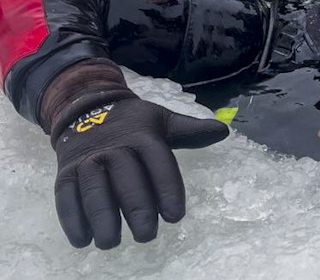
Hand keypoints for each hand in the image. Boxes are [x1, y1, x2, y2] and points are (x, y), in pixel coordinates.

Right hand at [52, 97, 228, 248]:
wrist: (87, 107)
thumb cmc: (133, 123)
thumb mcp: (162, 121)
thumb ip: (190, 131)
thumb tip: (223, 131)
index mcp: (142, 136)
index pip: (158, 163)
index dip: (168, 190)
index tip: (175, 216)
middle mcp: (114, 148)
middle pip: (127, 179)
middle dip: (137, 209)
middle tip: (147, 235)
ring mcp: (87, 160)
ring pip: (94, 190)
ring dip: (102, 219)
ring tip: (112, 243)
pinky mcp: (65, 173)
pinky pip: (65, 196)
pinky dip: (72, 220)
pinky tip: (83, 241)